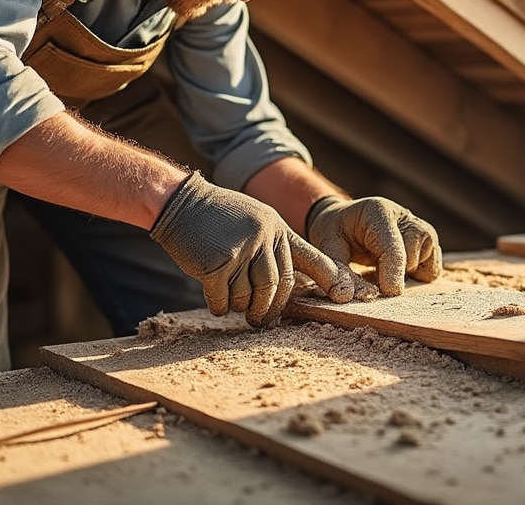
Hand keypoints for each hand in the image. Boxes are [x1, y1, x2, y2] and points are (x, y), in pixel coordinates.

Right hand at [150, 172, 356, 325]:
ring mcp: (242, 248)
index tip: (345, 296)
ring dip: (241, 307)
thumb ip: (271, 247)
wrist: (179, 202)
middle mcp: (264, 236)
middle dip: (270, 308)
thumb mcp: (255, 220)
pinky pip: (224, 299)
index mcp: (277, 227)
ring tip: (233, 305)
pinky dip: (220, 306)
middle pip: (278, 285)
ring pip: (250, 296)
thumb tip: (284, 289)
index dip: (329, 278)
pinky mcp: (218, 263)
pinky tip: (215, 300)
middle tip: (261, 321)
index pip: (310, 257)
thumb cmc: (216, 218)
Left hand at [307, 196, 441, 295]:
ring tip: (380, 270)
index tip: (389, 294)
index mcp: (378, 211)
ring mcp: (421, 229)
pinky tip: (396, 271)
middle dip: (393, 276)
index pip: (392, 246)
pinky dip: (417, 277)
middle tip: (370, 280)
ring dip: (405, 276)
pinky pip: (432, 270)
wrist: (347, 221)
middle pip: (411, 257)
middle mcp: (405, 217)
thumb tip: (347, 297)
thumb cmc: (336, 232)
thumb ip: (338, 272)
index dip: (392, 273)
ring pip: (425, 264)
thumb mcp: (327, 247)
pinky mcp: (429, 244)